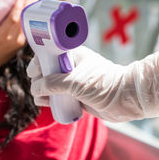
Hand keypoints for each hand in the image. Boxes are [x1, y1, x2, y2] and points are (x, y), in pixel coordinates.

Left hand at [0, 0, 38, 94]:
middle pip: (31, 15)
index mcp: (19, 39)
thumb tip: (5, 14)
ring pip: (24, 16)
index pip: (31, 18)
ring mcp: (12, 40)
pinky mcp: (2, 39)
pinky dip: (17, 9)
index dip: (33, 3)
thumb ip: (4, 29)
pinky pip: (12, 21)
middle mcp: (19, 40)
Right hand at [27, 46, 158, 121]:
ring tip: (43, 100)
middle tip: (39, 89)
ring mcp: (73, 82)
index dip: (39, 62)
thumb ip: (52, 84)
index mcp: (72, 55)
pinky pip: (58, 98)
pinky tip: (49, 105)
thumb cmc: (103, 83)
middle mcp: (71, 67)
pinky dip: (52, 102)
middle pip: (47, 71)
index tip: (33, 73)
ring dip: (43, 93)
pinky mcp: (76, 96)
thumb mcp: (74, 82)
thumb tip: (35, 89)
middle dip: (39, 80)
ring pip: (51, 86)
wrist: (125, 99)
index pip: (49, 54)